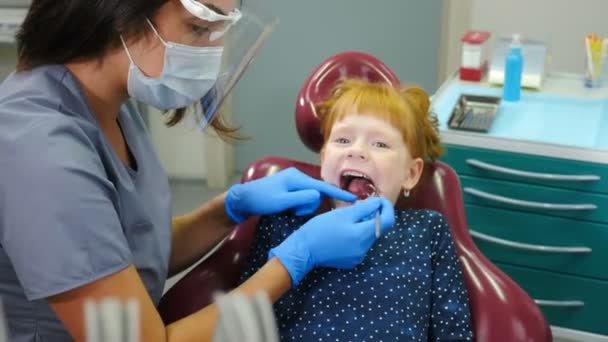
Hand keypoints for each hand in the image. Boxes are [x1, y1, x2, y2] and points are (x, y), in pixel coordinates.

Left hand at [224, 167, 356, 223]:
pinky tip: (288, 208)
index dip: (338, 193)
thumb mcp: (282, 201)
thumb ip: (302, 198)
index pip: (322, 186)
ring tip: (288, 210)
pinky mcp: (289, 188)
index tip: (353, 199)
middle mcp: (297, 177)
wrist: (243, 199)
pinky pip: (302, 197)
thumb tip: (318, 196)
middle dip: (308, 205)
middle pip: (315, 193)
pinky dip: (298, 205)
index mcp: (297, 178)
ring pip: (308, 197)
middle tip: (294, 212)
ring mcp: (293, 182)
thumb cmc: (262, 200)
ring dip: (302, 207)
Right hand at [269, 196, 394, 285]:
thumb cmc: (320, 229)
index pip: (388, 221)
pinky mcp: (351, 261)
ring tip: (350, 216)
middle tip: (362, 204)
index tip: (379, 199)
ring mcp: (358, 256)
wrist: (303, 250)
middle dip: (374, 215)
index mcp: (363, 235)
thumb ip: (364, 208)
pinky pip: (361, 245)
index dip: (386, 208)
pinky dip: (358, 235)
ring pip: (369, 236)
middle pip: (378, 229)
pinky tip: (344, 230)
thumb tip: (378, 203)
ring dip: (365, 225)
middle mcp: (365, 249)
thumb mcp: (342, 214)